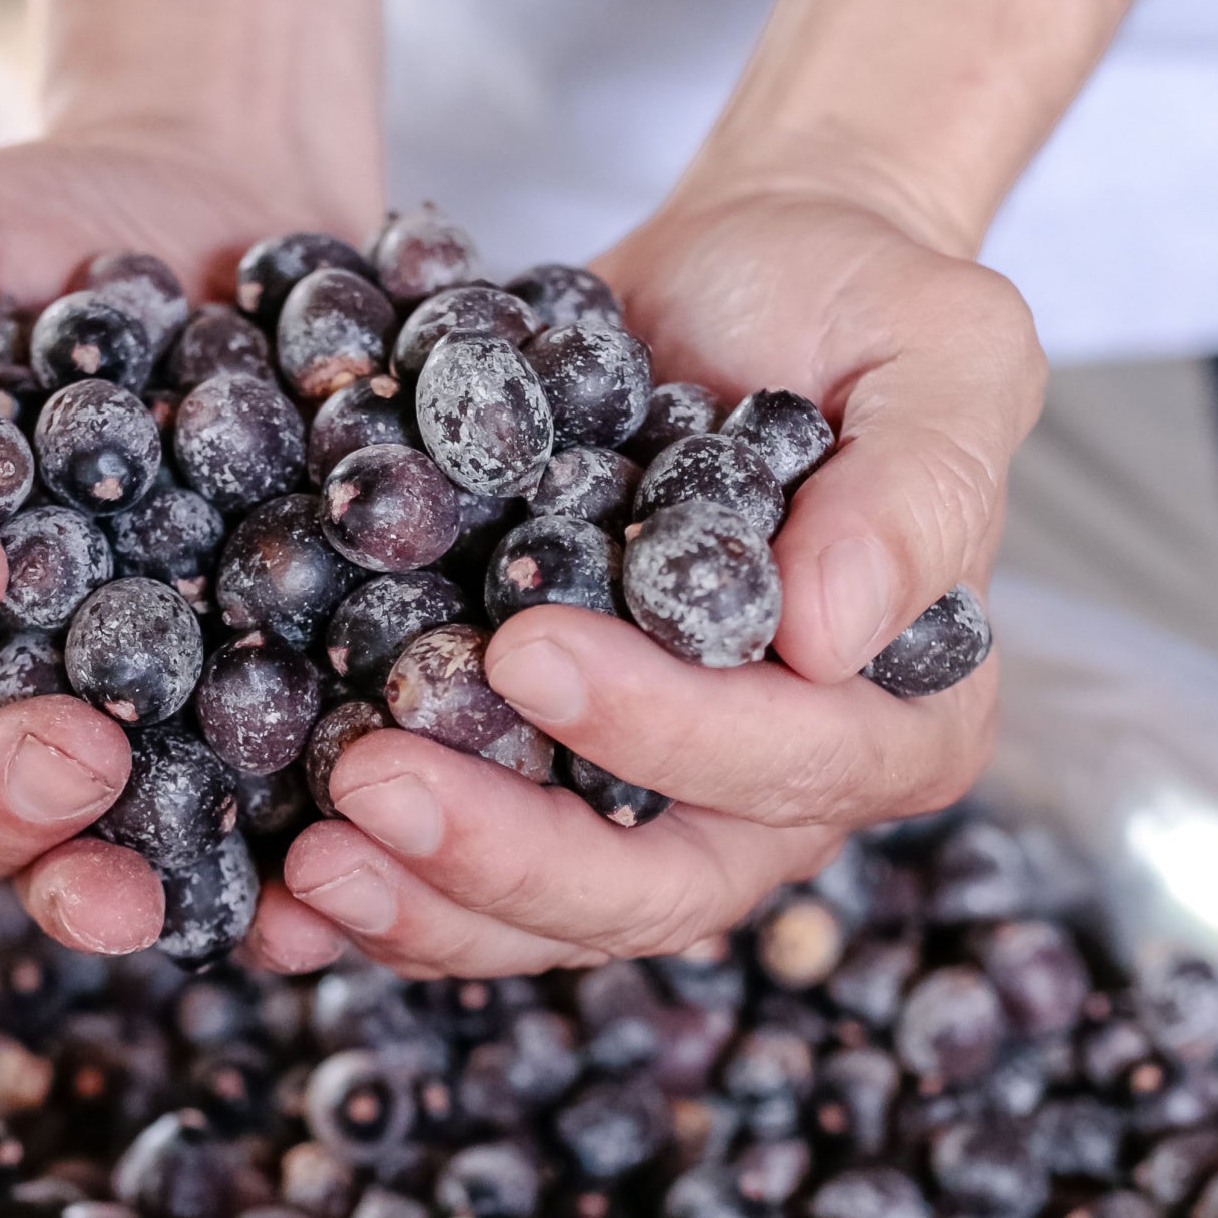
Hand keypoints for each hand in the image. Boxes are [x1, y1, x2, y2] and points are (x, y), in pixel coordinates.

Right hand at [0, 135, 375, 954]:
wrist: (240, 227)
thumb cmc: (54, 229)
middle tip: (73, 751)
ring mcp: (114, 734)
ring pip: (69, 858)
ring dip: (97, 881)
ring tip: (146, 882)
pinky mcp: (242, 749)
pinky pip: (235, 850)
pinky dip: (259, 888)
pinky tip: (299, 895)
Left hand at [254, 182, 1045, 977]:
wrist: (731, 300)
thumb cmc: (851, 312)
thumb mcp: (938, 356)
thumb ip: (917, 490)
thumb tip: (836, 632)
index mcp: (892, 723)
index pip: (782, 765)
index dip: (657, 727)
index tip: (525, 649)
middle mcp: (774, 802)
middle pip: (648, 889)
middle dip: (503, 854)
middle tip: (368, 786)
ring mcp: (652, 817)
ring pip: (545, 916)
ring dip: (422, 903)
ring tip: (307, 860)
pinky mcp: (550, 795)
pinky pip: (468, 883)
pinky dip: (381, 895)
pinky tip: (280, 891)